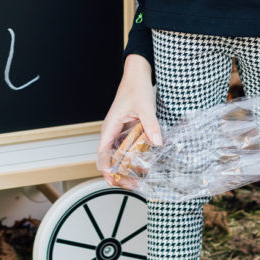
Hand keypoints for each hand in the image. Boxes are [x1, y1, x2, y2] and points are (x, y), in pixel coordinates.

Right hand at [96, 54, 161, 184]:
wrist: (137, 74)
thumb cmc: (136, 87)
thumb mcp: (146, 107)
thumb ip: (151, 125)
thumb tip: (157, 143)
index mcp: (110, 127)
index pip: (102, 154)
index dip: (106, 170)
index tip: (113, 182)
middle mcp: (111, 131)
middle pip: (110, 158)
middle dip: (119, 174)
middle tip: (132, 185)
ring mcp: (119, 131)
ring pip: (119, 155)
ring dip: (126, 168)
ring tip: (139, 179)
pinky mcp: (127, 129)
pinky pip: (127, 147)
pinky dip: (133, 158)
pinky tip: (144, 164)